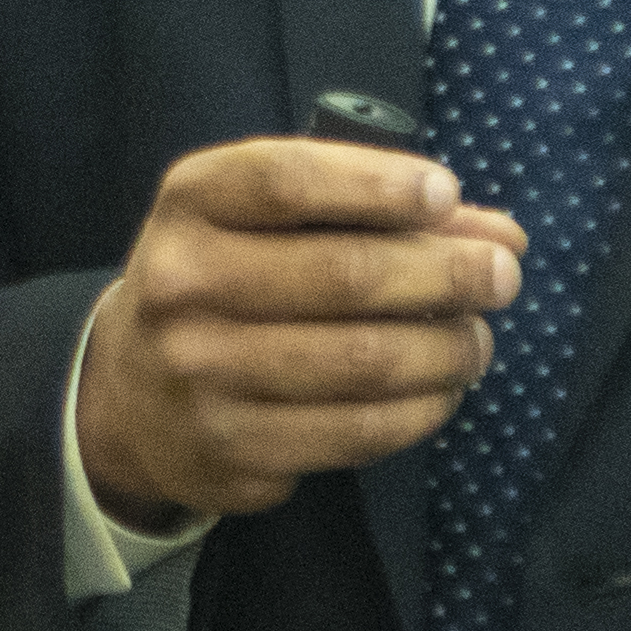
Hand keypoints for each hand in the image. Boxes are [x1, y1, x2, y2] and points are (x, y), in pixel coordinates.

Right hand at [72, 137, 528, 526]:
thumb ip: (373, 211)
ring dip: (445, 350)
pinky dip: (419, 411)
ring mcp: (201, 374)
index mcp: (191, 204)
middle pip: (344, 276)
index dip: (378, 185)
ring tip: (476, 339)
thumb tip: (497, 234)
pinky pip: (355, 432)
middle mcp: (182, 285)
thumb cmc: (225, 281)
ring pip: (362, 362)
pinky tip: (440, 392)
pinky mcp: (231, 450)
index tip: (446, 194)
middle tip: (501, 276)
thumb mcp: (267, 222)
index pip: (287, 180)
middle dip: (445, 274)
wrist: (129, 393)